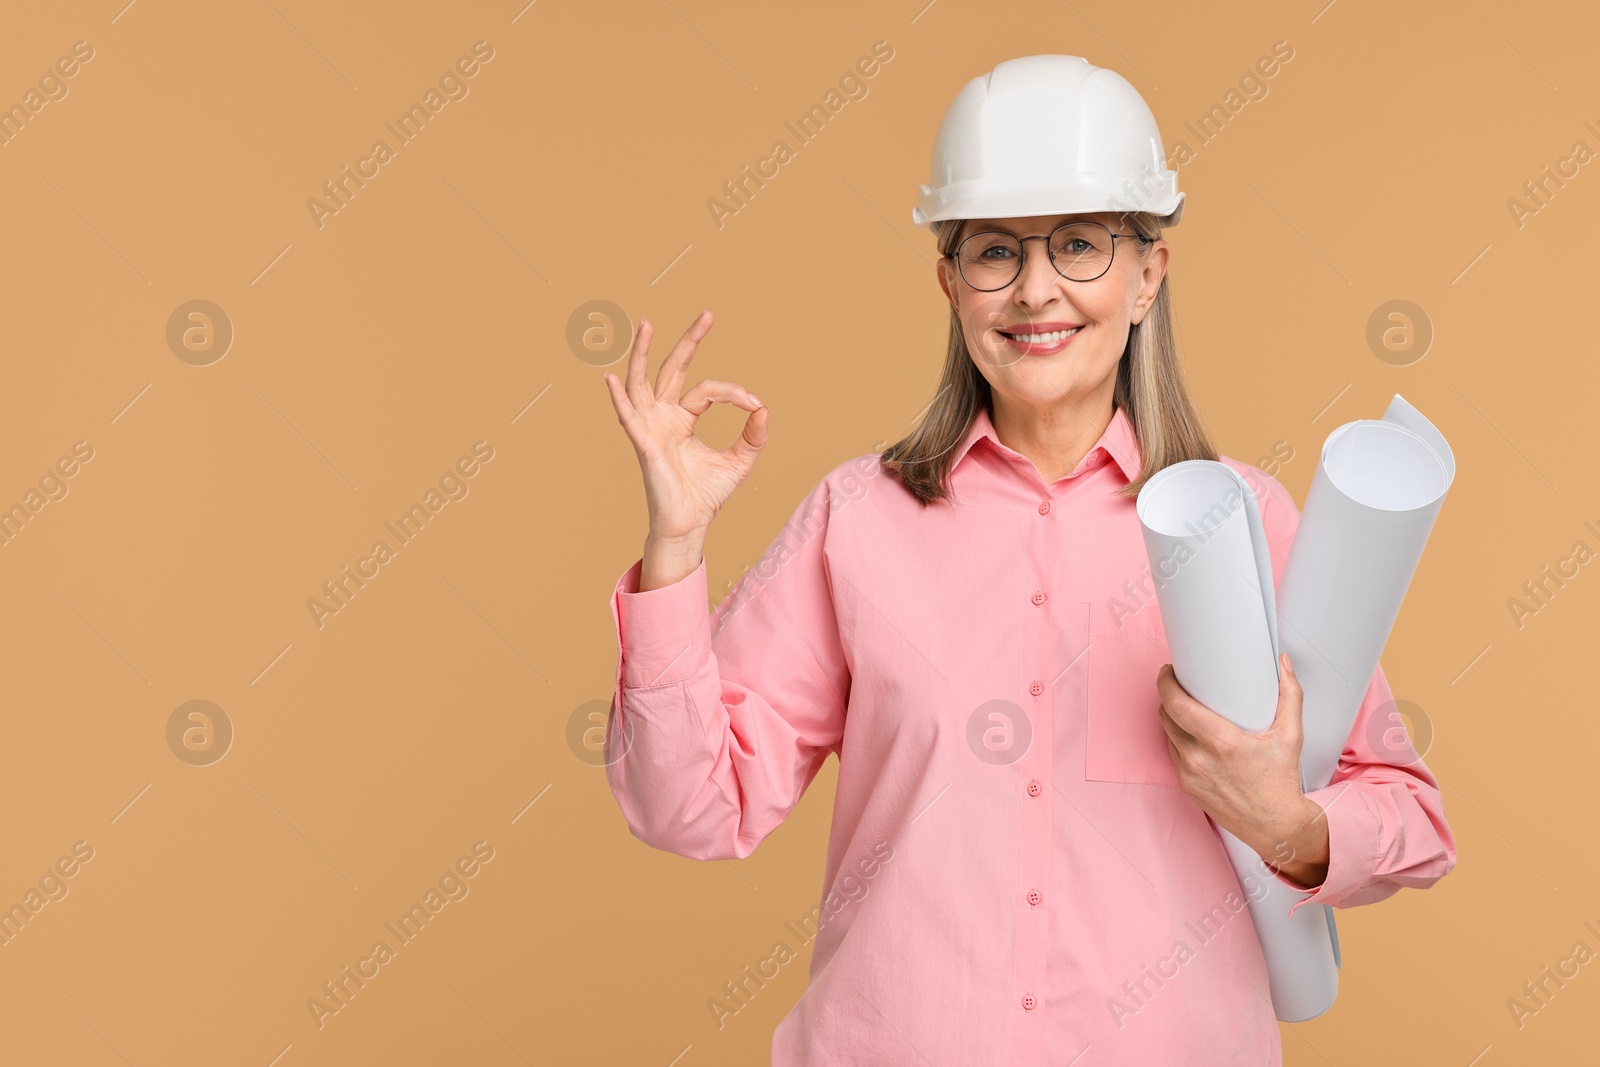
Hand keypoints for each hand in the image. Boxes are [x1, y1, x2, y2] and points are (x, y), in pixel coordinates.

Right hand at [603, 309, 767, 544]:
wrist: (690, 526)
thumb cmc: (707, 496)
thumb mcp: (740, 461)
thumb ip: (753, 436)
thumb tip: (764, 409)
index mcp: (683, 418)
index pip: (707, 390)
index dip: (733, 392)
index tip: (755, 402)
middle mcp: (664, 417)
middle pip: (673, 370)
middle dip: (689, 341)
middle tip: (708, 314)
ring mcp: (651, 428)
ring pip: (642, 383)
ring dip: (642, 354)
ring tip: (646, 324)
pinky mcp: (644, 446)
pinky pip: (629, 419)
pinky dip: (618, 400)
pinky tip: (609, 379)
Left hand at [1155, 652, 1329, 884]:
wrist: (1277, 827)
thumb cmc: (1282, 781)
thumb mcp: (1291, 735)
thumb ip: (1290, 694)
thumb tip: (1283, 663)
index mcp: (1222, 743)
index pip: (1176, 705)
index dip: (1165, 682)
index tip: (1168, 670)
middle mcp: (1199, 759)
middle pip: (1166, 715)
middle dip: (1169, 696)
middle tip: (1180, 683)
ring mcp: (1189, 774)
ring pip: (1167, 734)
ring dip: (1172, 717)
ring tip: (1185, 706)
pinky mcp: (1186, 786)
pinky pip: (1173, 753)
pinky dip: (1178, 739)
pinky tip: (1189, 732)